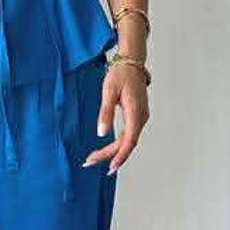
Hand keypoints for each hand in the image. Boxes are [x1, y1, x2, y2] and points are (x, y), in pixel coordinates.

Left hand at [82, 59, 148, 175]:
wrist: (132, 62)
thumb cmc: (121, 74)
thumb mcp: (109, 91)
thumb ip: (106, 113)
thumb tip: (102, 133)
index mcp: (136, 113)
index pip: (128, 141)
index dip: (119, 156)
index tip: (110, 167)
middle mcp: (141, 118)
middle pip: (126, 144)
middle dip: (109, 155)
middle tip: (89, 161)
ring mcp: (140, 117)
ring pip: (128, 140)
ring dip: (113, 151)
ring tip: (95, 158)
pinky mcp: (137, 115)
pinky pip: (129, 135)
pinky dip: (118, 144)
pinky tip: (108, 150)